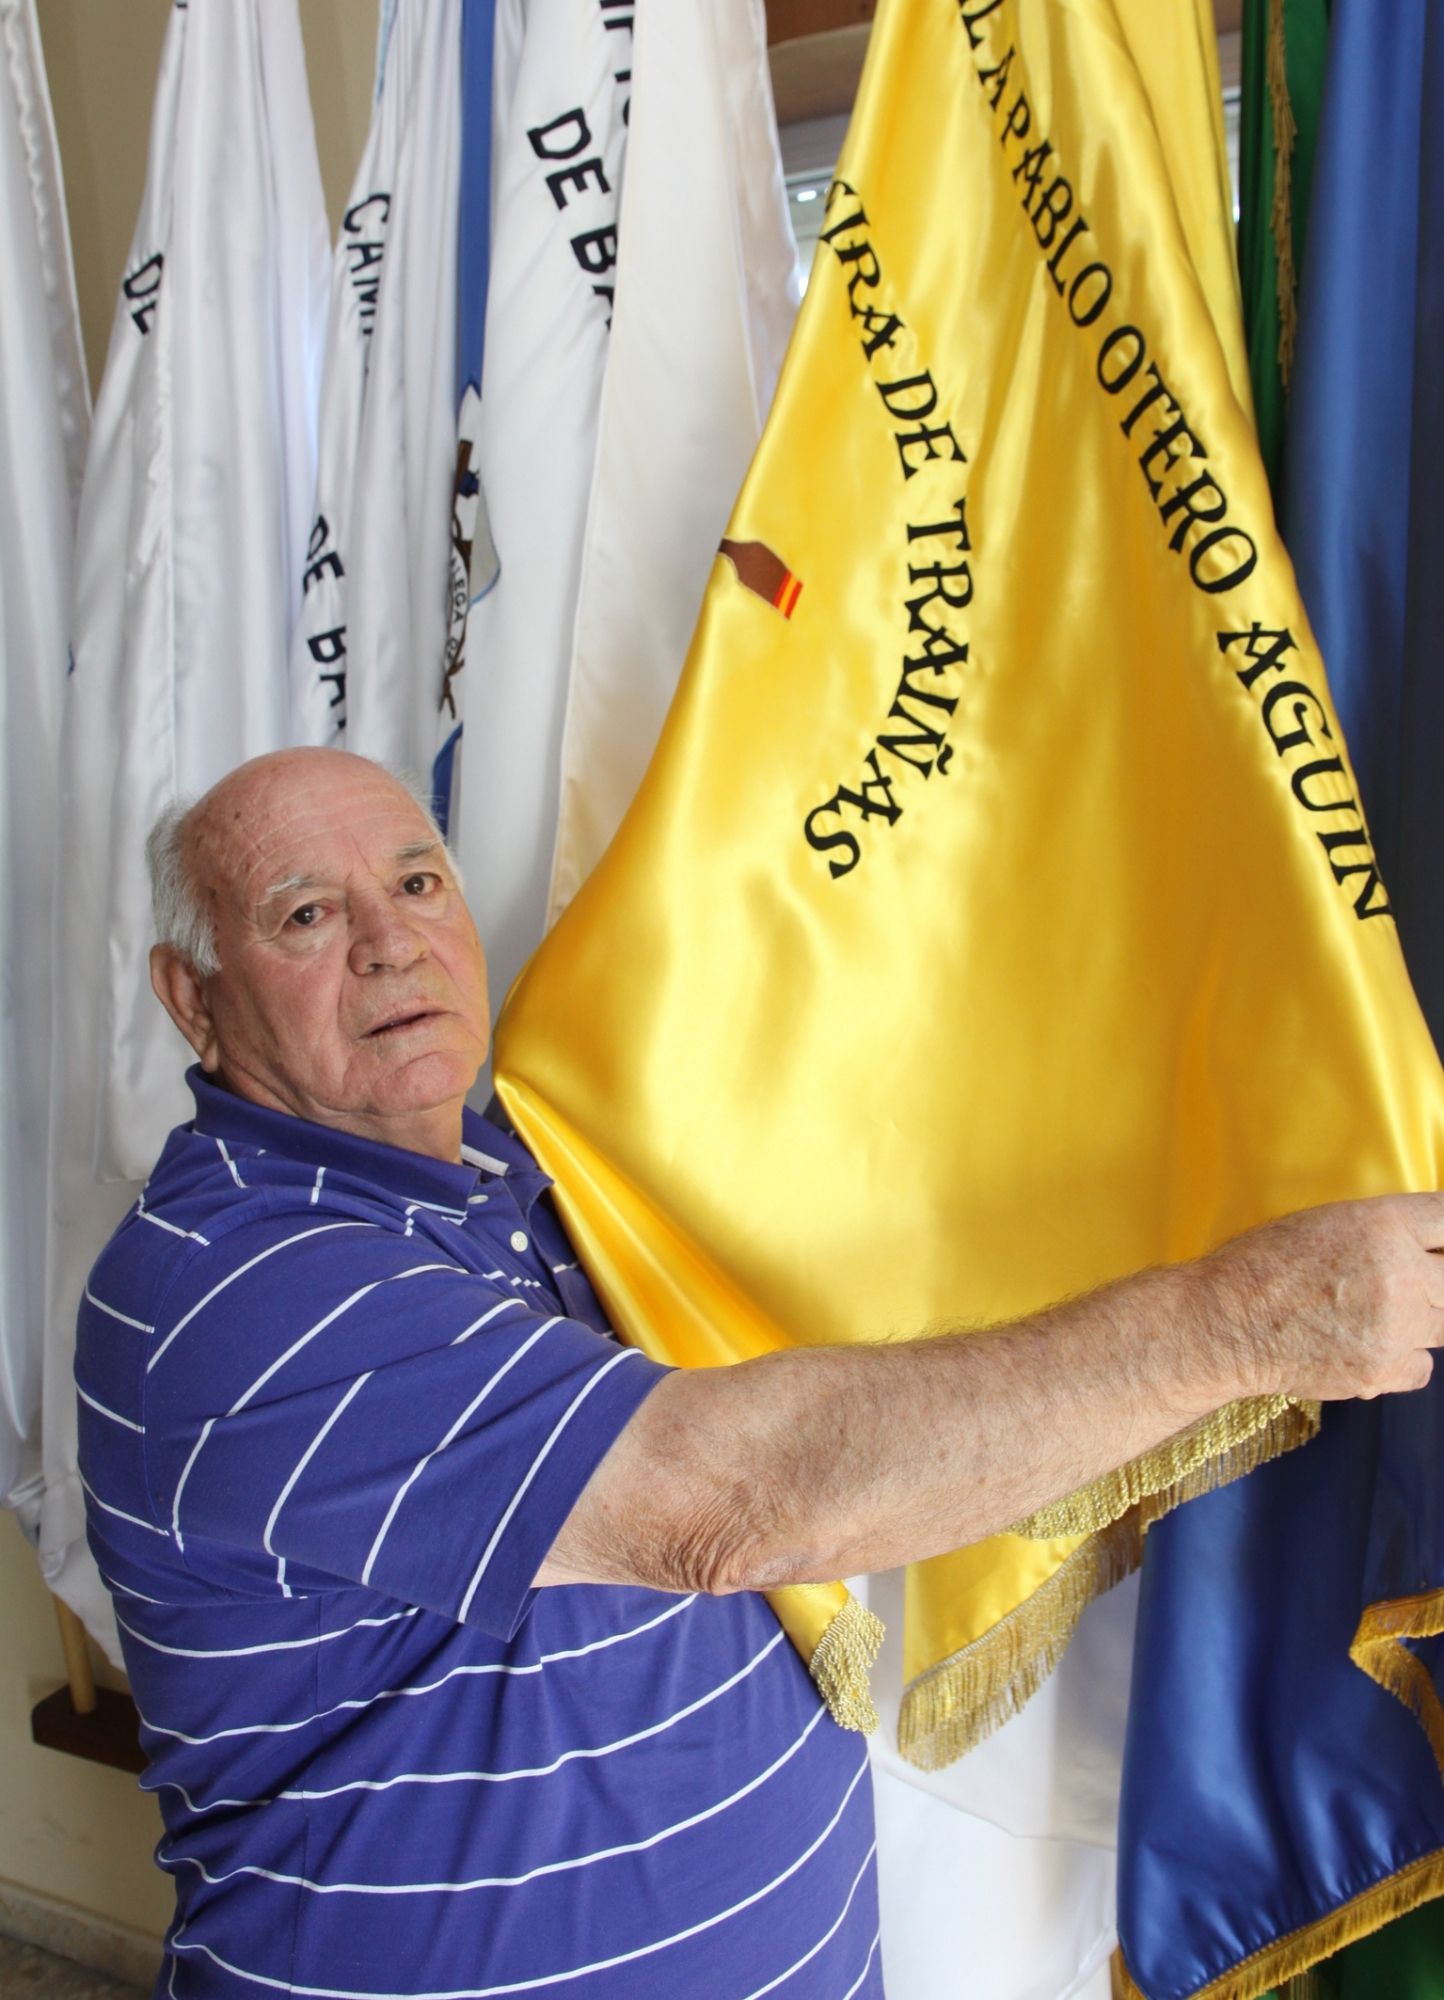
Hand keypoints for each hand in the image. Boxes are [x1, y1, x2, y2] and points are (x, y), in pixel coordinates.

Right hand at [1199, 1193, 1443, 1401]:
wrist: (1223, 1323)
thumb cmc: (1262, 1265)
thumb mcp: (1326, 1224)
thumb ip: (1385, 1232)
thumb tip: (1429, 1246)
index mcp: (1382, 1225)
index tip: (1440, 1243)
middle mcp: (1399, 1274)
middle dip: (1436, 1281)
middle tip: (1402, 1285)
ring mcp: (1396, 1327)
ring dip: (1421, 1319)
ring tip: (1375, 1314)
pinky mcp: (1383, 1370)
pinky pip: (1424, 1366)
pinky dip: (1403, 1359)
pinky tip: (1368, 1346)